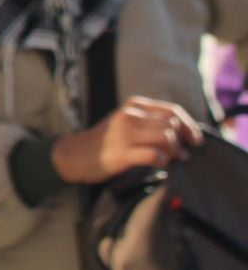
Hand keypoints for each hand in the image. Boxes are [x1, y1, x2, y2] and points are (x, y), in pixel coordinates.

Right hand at [52, 97, 202, 183]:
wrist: (75, 154)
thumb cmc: (106, 140)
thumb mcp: (125, 121)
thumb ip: (149, 121)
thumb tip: (184, 130)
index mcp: (133, 105)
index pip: (172, 111)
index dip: (190, 126)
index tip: (196, 141)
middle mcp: (129, 115)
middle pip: (172, 125)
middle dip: (182, 141)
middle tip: (181, 154)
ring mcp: (124, 134)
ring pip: (166, 138)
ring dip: (175, 152)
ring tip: (173, 159)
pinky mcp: (122, 153)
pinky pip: (155, 155)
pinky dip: (164, 161)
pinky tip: (160, 164)